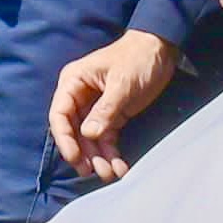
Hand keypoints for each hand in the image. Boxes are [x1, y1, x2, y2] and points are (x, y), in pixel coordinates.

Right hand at [48, 29, 179, 181]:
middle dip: (82, 152)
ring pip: (90, 138)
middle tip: (90, 172)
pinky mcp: (112, 115)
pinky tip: (118, 166)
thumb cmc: (138, 58)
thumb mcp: (122, 84)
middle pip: (73, 130)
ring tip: (108, 174)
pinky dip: (111, 153)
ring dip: (97, 157)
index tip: (74, 157)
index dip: (64, 138)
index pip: (60, 114)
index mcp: (73, 82)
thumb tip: (88, 135)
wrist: (162, 49)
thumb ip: (105, 109)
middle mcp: (79, 96)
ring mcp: (95, 107)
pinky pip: (106, 137)